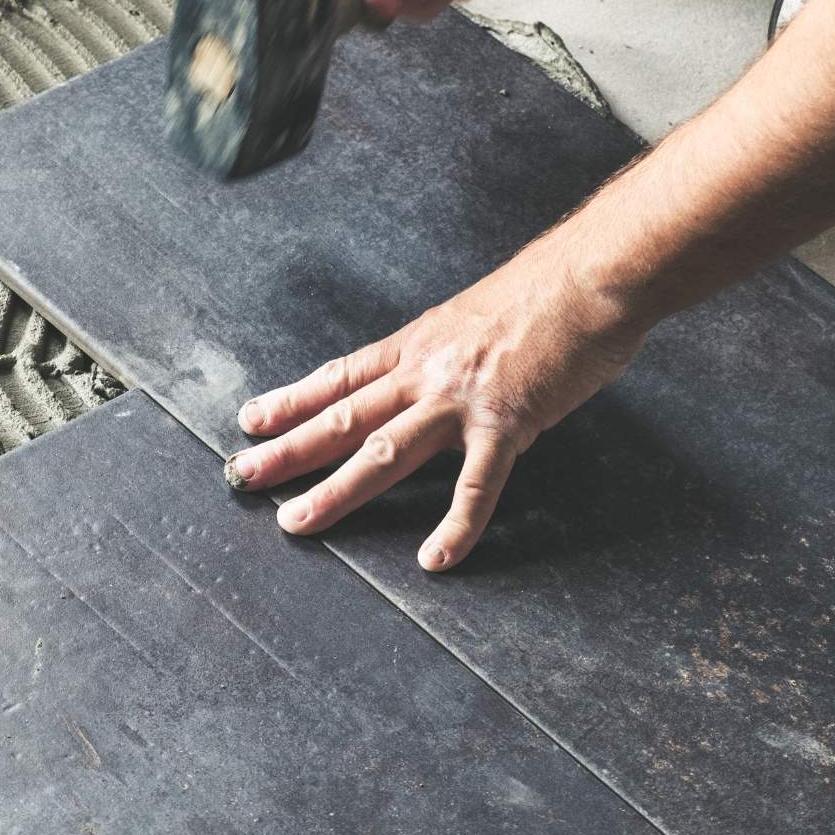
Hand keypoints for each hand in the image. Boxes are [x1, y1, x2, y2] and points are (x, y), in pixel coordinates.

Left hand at [225, 241, 645, 569]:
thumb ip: (450, 352)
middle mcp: (427, 370)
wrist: (594, 274)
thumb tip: (438, 375)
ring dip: (334, 490)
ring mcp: (462, 398)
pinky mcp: (507, 422)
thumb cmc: (547, 290)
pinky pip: (475, 486)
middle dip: (287, 449)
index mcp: (419, 344)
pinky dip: (455, 527)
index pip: (340, 377)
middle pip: (342, 416)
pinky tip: (435, 559)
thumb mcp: (476, 316)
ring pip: (381, 452)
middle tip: (240, 476)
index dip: (292, 400)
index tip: (251, 421)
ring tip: (295, 521)